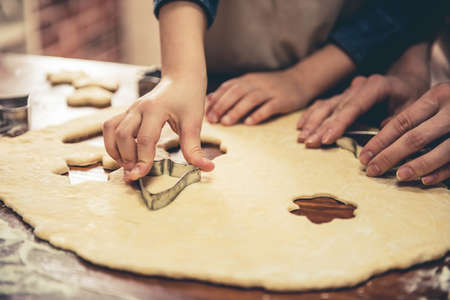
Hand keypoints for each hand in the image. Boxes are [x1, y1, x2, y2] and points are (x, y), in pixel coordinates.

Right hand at [103, 77, 213, 181]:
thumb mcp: (194, 122)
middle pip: (122, 134)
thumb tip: (207, 168)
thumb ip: (194, 147)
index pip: (145, 138)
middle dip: (126, 157)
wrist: (181, 79)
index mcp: (156, 109)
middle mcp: (138, 108)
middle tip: (135, 173)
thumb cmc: (189, 99)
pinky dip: (112, 143)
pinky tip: (124, 156)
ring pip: (111, 130)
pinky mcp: (127, 113)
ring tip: (128, 166)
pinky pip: (110, 127)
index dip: (143, 159)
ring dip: (115, 151)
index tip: (142, 175)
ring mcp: (130, 109)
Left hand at [205, 71, 307, 125]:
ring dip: (237, 111)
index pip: (228, 88)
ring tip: (226, 122)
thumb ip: (232, 91)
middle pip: (236, 93)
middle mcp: (256, 84)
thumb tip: (210, 100)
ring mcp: (270, 91)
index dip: (216, 99)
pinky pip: (269, 107)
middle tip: (212, 119)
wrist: (299, 80)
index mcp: (247, 80)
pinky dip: (258, 114)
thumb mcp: (251, 84)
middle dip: (222, 105)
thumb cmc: (271, 86)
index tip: (205, 111)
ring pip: (251, 100)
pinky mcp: (282, 100)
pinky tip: (249, 122)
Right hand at [297, 74, 422, 146]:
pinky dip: (310, 115)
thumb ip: (396, 122)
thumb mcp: (412, 108)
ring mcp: (347, 91)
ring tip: (302, 138)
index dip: (338, 124)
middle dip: (320, 127)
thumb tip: (380, 137)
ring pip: (325, 106)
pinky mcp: (342, 96)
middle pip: (335, 108)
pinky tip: (301, 126)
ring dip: (312, 122)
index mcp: (375, 87)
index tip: (326, 139)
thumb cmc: (410, 95)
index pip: (353, 107)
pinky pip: (322, 104)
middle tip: (308, 143)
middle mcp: (358, 87)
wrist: (406, 79)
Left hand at [359, 82, 449, 184]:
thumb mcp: (439, 99)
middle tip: (371, 171)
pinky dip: (441, 172)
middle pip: (414, 138)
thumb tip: (381, 133)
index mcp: (438, 96)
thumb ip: (415, 115)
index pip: (402, 122)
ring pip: (439, 151)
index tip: (364, 156)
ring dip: (416, 166)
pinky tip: (424, 180)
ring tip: (398, 177)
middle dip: (390, 156)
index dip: (380, 141)